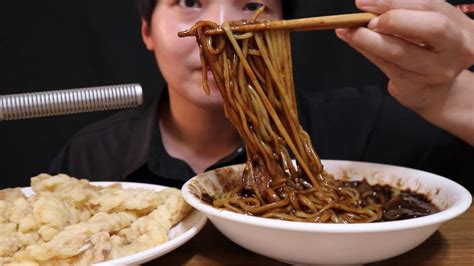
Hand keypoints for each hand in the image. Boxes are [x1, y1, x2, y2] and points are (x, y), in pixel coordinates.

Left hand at [335, 0, 473, 113]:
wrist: (436, 91)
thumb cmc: (429, 50)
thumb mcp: (425, 28)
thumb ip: (405, 14)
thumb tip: (368, 5)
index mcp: (464, 28)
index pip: (431, 6)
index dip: (396, 1)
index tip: (366, 2)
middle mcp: (458, 50)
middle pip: (431, 28)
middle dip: (394, 19)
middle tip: (365, 19)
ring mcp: (437, 71)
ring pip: (399, 51)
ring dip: (367, 38)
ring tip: (347, 29)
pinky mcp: (414, 86)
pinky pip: (384, 65)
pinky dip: (365, 50)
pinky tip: (351, 40)